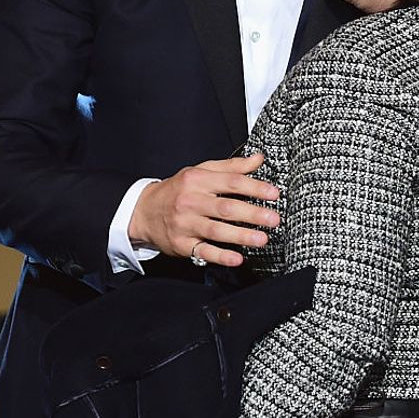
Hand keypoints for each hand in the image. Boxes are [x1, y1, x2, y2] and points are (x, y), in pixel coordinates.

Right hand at [128, 153, 279, 265]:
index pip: (231, 182)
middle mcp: (191, 201)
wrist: (144, 210)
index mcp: (198, 180)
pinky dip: (221, 256)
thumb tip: (258, 159)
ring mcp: (185, 224)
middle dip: (253, 214)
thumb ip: (231, 167)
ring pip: (216, 230)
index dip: (254, 187)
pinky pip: (203, 251)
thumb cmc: (177, 190)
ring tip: (262, 239)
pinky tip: (237, 258)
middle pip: (226, 208)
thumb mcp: (201, 171)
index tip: (273, 193)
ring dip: (241, 236)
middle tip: (273, 219)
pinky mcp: (181, 244)